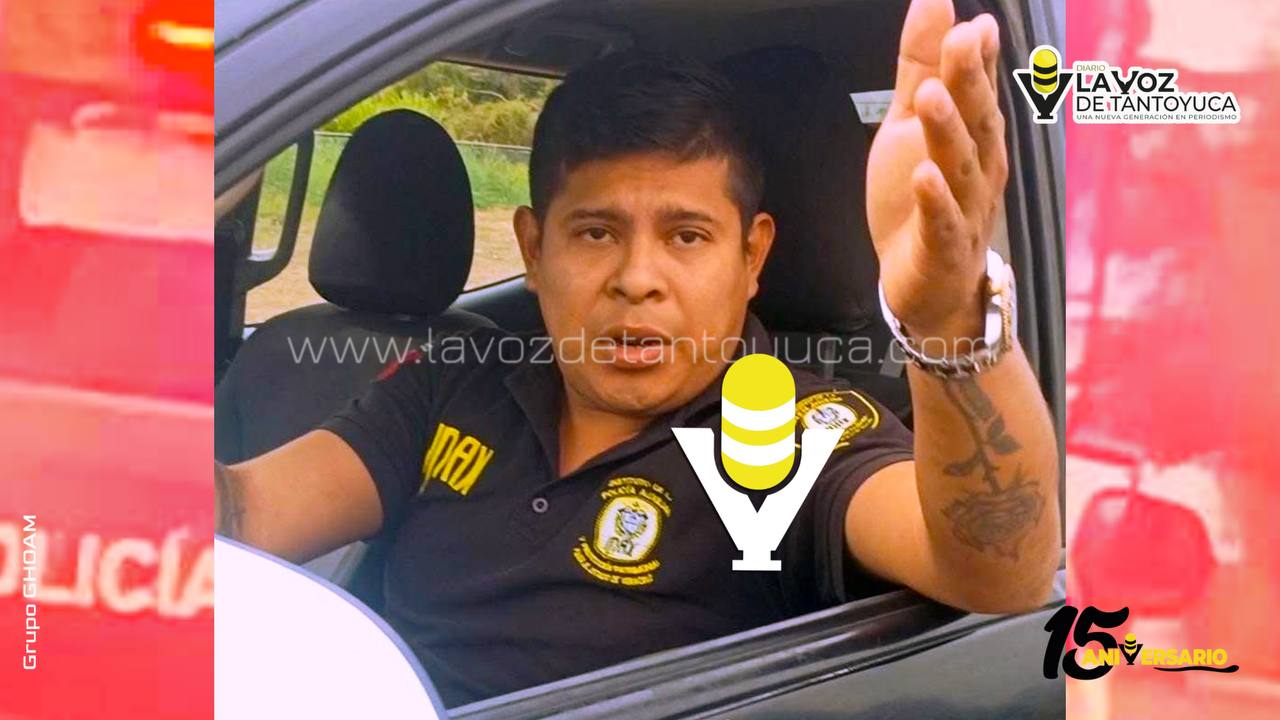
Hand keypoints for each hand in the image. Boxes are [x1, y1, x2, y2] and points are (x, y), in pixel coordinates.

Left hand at [866, 0, 1007, 345]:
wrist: (928, 286)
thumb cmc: (923, 201)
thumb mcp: (909, 126)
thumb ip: (920, 67)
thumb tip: (936, 3)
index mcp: (974, 137)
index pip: (978, 89)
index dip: (976, 56)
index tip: (973, 23)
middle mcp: (979, 169)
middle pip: (977, 121)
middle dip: (969, 81)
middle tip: (960, 40)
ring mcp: (964, 210)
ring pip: (960, 167)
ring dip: (948, 131)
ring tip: (932, 95)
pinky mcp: (943, 250)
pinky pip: (942, 223)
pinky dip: (935, 201)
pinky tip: (924, 176)